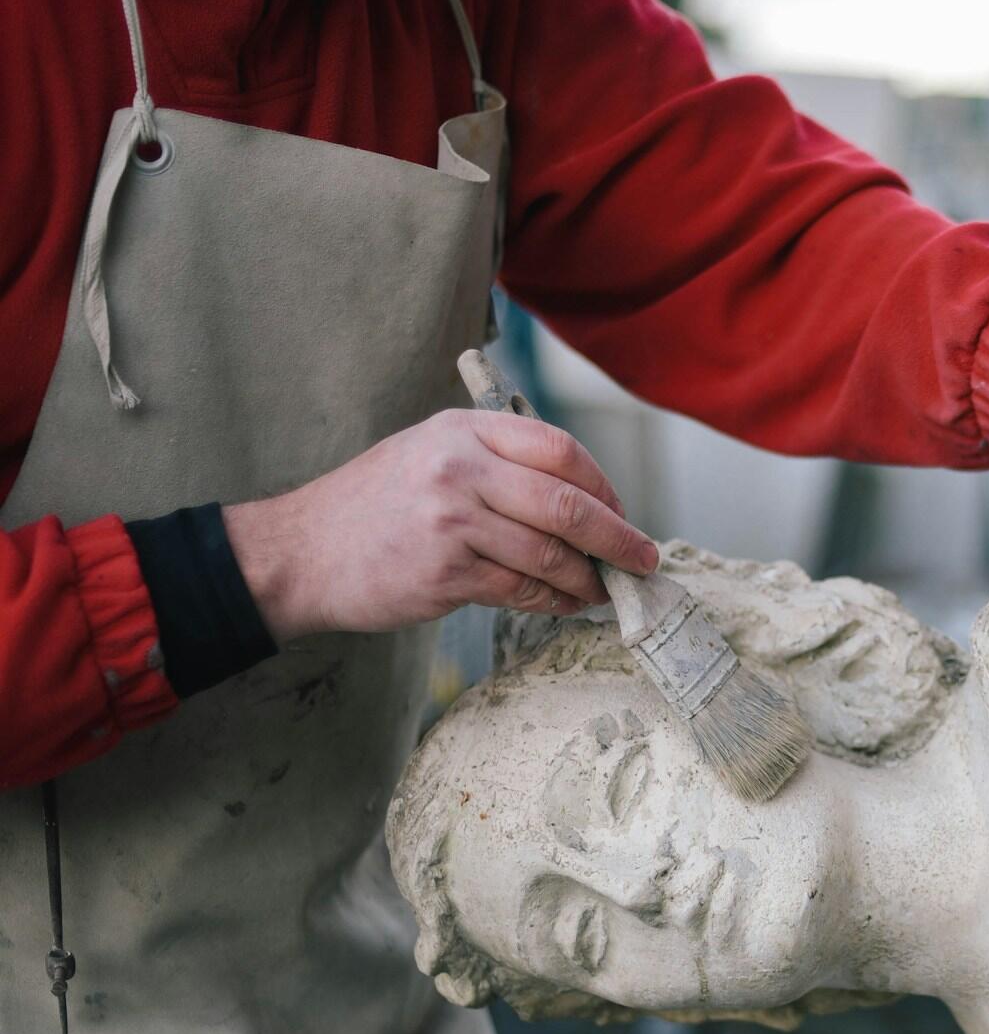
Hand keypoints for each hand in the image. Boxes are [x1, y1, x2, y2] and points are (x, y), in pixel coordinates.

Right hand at [225, 409, 657, 640]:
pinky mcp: (445, 573)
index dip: (604, 486)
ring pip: (550, 553)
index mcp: (464, 430)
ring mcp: (452, 521)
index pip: (560, 450)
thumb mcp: (432, 453)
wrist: (300, 553)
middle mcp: (460, 468)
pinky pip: (522, 589)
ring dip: (588, 579)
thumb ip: (499, 463)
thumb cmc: (375, 505)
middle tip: (643, 560)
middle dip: (617, 538)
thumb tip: (584, 499)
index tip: (622, 513)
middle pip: (567, 503)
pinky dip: (554, 601)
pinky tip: (565, 604)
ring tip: (603, 590)